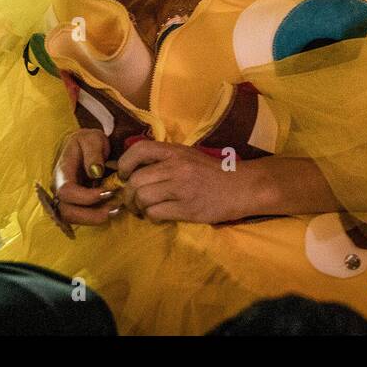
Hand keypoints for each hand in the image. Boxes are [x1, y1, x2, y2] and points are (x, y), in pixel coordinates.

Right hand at [51, 128, 120, 225]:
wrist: (86, 145)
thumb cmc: (88, 141)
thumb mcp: (92, 139)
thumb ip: (93, 153)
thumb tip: (95, 172)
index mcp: (62, 171)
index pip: (66, 191)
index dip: (86, 197)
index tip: (107, 192)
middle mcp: (60, 187)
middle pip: (66, 211)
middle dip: (90, 215)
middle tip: (113, 208)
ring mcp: (66, 197)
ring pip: (73, 218)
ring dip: (94, 218)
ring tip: (116, 210)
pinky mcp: (75, 203)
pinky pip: (82, 216)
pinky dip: (97, 217)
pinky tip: (114, 210)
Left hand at [116, 140, 250, 223]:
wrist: (242, 187)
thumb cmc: (213, 172)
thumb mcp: (188, 156)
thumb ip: (165, 159)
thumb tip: (135, 169)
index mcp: (175, 151)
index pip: (139, 149)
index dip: (124, 163)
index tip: (124, 175)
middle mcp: (176, 167)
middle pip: (136, 180)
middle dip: (128, 194)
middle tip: (132, 201)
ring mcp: (182, 188)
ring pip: (143, 198)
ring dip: (138, 207)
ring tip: (143, 210)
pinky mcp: (187, 208)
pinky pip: (156, 213)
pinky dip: (151, 217)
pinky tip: (158, 216)